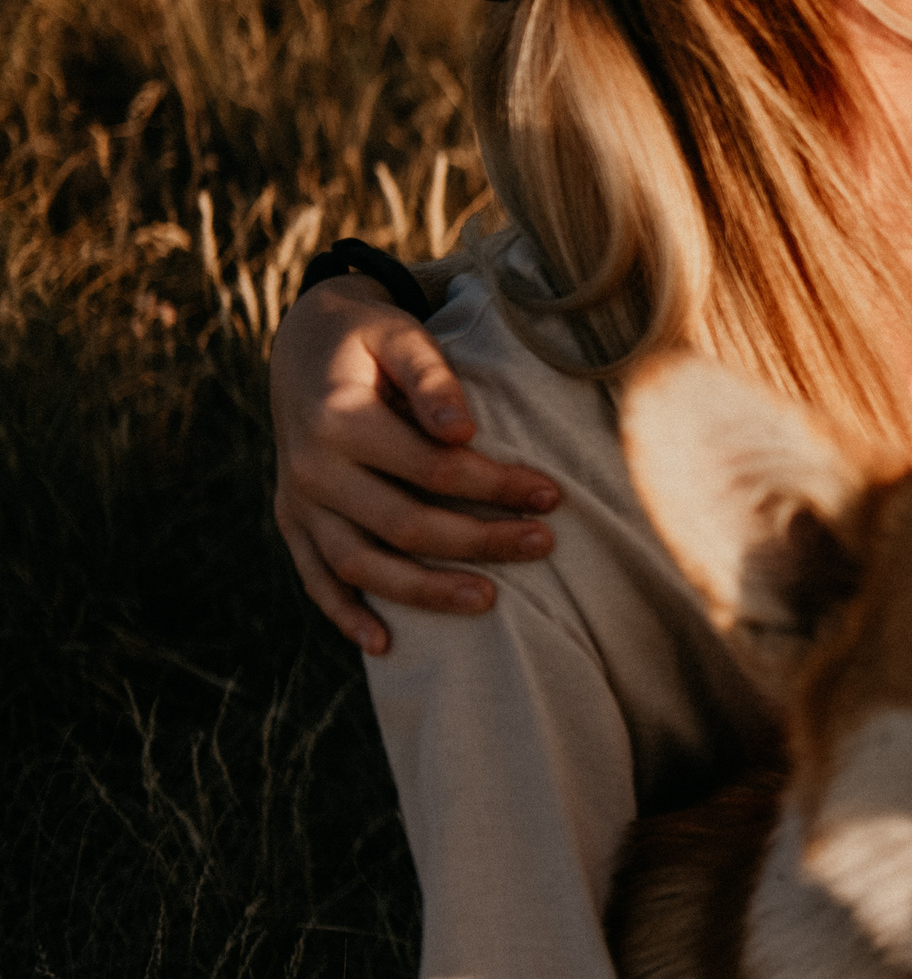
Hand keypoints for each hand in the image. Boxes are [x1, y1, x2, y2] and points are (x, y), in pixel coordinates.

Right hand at [269, 275, 560, 651]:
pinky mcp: (292, 522)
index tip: (552, 494)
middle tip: (545, 544)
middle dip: (480, 539)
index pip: (431, 468)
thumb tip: (462, 432)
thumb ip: (432, 377)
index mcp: (338, 419)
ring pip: (359, 564)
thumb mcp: (399, 335)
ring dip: (424, 591)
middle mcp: (311, 469)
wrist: (301, 343)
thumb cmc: (369, 339)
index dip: (495, 484)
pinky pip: (314, 579)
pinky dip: (344, 615)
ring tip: (489, 600)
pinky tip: (386, 644)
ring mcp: (297, 502)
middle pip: (404, 523)